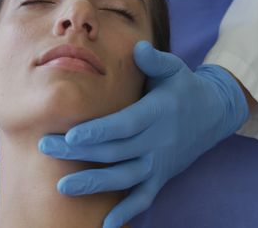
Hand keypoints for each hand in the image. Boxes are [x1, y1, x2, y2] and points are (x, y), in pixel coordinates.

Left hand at [38, 40, 249, 227]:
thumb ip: (155, 60)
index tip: (71, 135)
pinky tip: (105, 226)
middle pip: (115, 151)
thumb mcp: (174, 69)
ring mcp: (159, 162)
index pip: (125, 124)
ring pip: (124, 178)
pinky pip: (143, 198)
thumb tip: (138, 47)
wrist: (213, 114)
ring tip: (62, 186)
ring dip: (93, 183)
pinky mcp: (161, 176)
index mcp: (158, 113)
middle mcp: (158, 141)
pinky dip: (126, 213)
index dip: (99, 131)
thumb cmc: (183, 87)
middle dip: (79, 152)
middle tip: (44, 147)